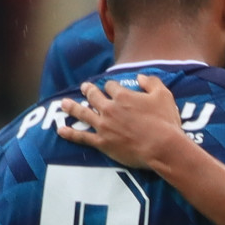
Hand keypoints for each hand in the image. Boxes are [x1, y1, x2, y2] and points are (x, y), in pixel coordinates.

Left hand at [53, 74, 192, 171]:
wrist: (162, 147)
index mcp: (123, 96)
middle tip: (84, 88)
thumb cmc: (165, 121)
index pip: (111, 86)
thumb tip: (141, 77)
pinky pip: (82, 137)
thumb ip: (151, 82)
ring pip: (83, 114)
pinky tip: (60, 130)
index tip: (111, 87)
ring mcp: (104, 126)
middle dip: (88, 91)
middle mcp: (109, 108)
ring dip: (73, 108)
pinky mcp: (102, 143)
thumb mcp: (164, 95)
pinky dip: (70, 134)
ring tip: (64, 104)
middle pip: (94, 96)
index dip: (110, 86)